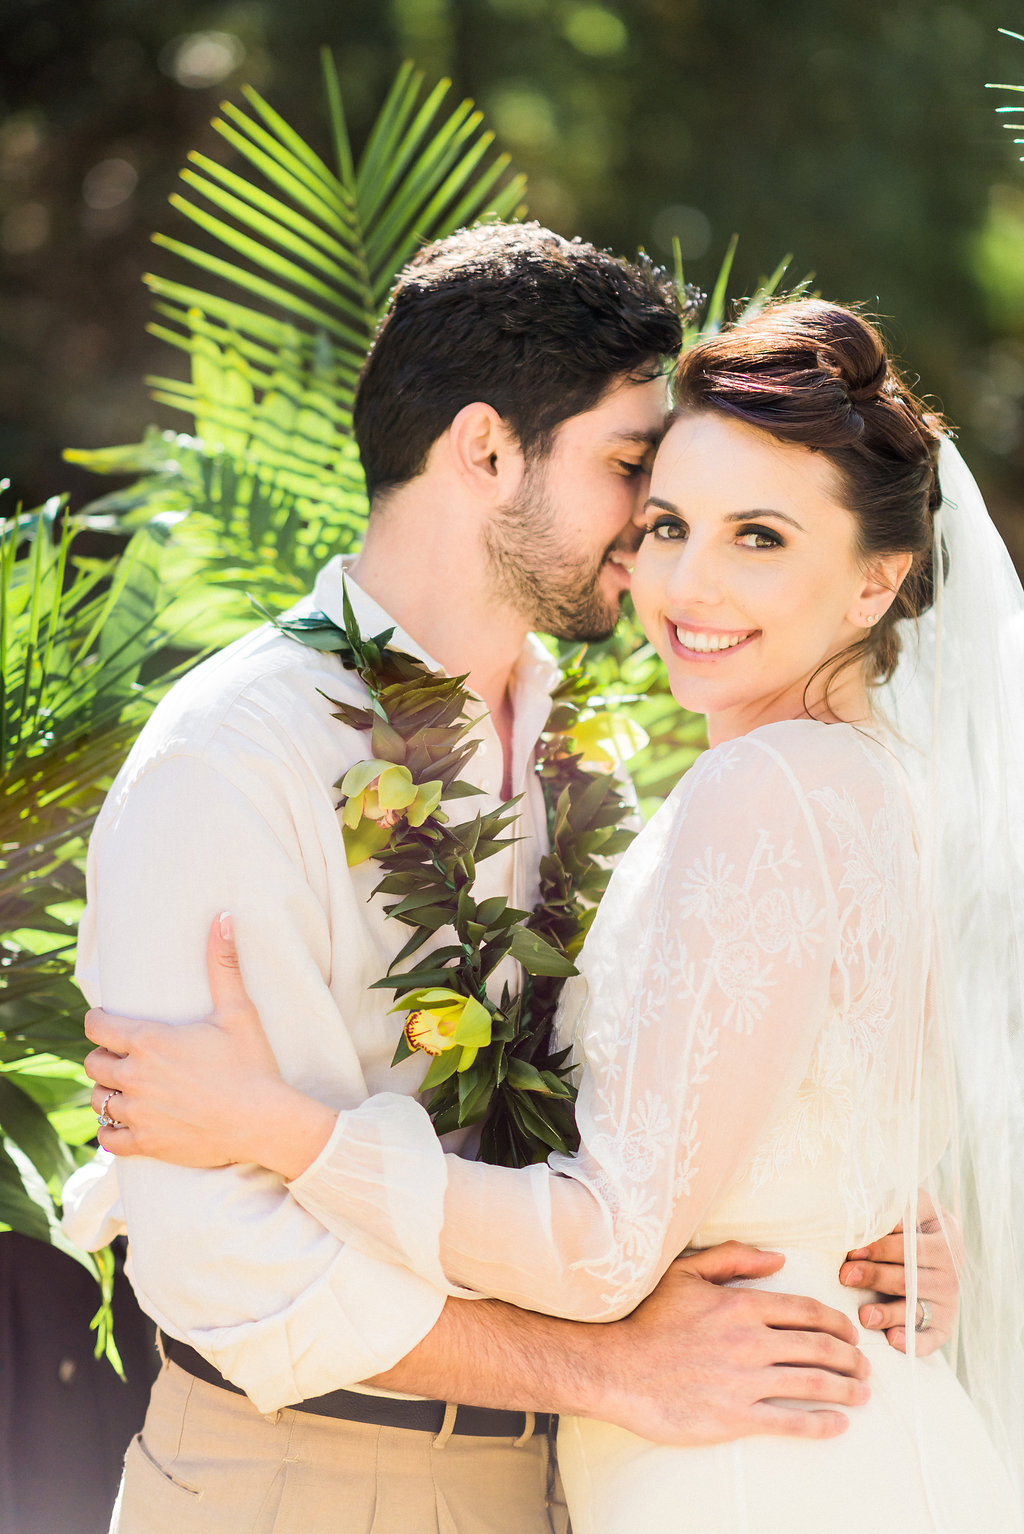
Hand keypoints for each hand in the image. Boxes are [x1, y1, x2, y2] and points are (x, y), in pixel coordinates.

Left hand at [85, 913, 314, 1168]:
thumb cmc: (252, 1064)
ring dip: (108, 1091)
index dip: (100, 1023)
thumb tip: (224, 917)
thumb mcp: (238, 1011)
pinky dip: (112, 1129)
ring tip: (129, 1087)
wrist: (265, 1121)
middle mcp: (135, 1076)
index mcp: (150, 1041)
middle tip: (125, 1056)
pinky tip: (127, 1121)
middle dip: (104, 1057)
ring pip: (97, 1099)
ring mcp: (138, 1112)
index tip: (111, 1024)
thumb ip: (223, 964)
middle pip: (92, 1063)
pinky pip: (107, 1137)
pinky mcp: (145, 1143)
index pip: (96, 1027)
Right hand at [598, 1242, 869, 1444]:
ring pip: (813, 1383)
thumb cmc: (648, 1318)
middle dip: (851, 1357)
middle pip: (819, 1346)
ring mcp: (745, 1380)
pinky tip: (838, 1424)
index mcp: (741, 1304)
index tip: (850, 1333)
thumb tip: (779, 1259)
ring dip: (846, 1389)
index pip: (806, 1311)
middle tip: (865, 1366)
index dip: (836, 1322)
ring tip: (862, 1394)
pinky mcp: (736, 1416)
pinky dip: (822, 1424)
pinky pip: (791, 1421)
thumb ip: (734, 1259)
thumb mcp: (685, 1273)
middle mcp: (750, 1341)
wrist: (615, 1367)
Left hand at [839, 1194, 960, 1356]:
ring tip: (864, 1315)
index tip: (852, 1249)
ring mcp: (949, 1295)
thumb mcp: (906, 1204)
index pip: (911, 1241)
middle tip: (846, 1276)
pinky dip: (915, 1341)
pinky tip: (893, 1340)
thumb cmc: (908, 1222)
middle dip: (875, 1276)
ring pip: (917, 1306)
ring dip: (890, 1312)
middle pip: (910, 1275)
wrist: (935, 1246)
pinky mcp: (946, 1322)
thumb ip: (890, 1206)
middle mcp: (951, 1264)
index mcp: (943, 1231)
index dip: (880, 1245)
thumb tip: (861, 1217)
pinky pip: (934, 1336)